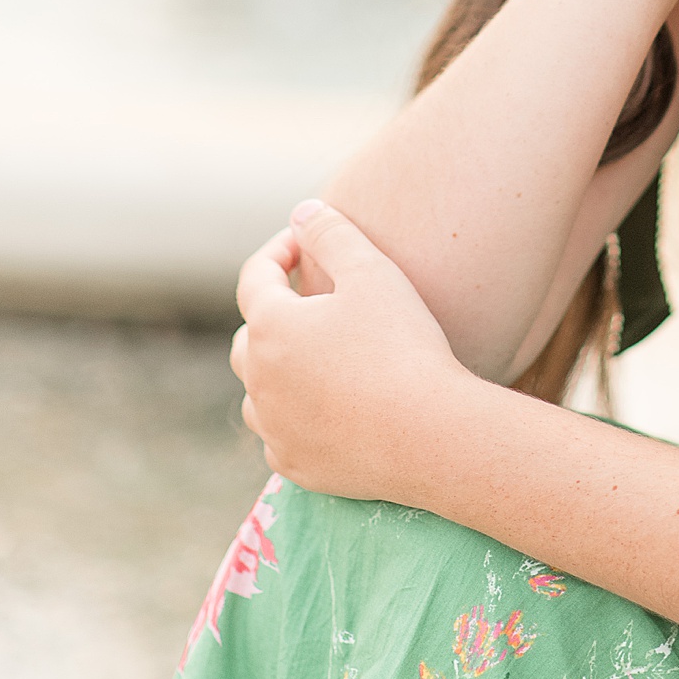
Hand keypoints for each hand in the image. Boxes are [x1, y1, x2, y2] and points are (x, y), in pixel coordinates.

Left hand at [231, 200, 462, 499]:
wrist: (430, 436)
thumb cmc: (402, 345)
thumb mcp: (372, 270)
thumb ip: (331, 232)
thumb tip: (302, 212)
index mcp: (269, 327)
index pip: (255, 277)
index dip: (281, 251)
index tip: (308, 242)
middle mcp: (259, 380)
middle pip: (248, 336)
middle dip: (274, 311)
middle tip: (313, 299)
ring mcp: (274, 428)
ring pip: (258, 389)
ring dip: (277, 366)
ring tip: (316, 354)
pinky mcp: (295, 465)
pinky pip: (278, 433)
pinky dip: (292, 413)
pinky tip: (324, 404)